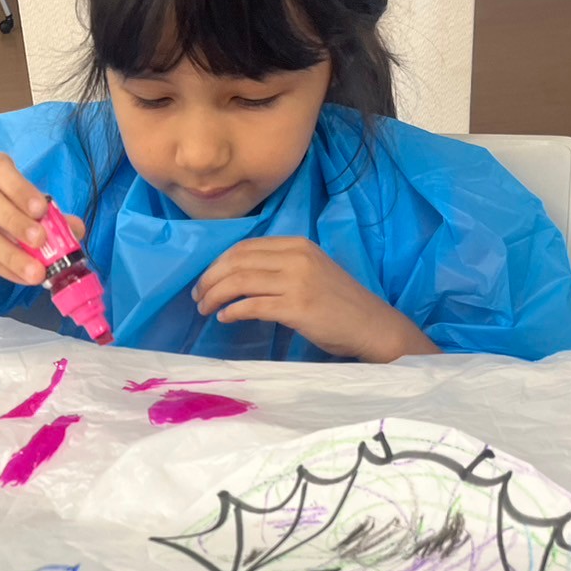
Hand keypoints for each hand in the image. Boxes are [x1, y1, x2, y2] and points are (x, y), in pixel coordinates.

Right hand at [0, 153, 82, 285]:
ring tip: (36, 271)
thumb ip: (53, 213)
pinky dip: (6, 270)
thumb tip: (76, 228)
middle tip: (40, 240)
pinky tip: (25, 278)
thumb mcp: (28, 203)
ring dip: (10, 255)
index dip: (19, 189)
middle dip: (14, 220)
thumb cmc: (5, 207)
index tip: (41, 209)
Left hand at [193, 237, 438, 361]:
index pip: (245, 247)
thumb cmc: (339, 304)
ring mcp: (297, 281)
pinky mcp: (297, 307)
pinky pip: (252, 305)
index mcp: (297, 244)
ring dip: (215, 295)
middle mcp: (296, 257)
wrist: (372, 326)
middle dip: (209, 279)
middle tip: (197, 297)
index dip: (218, 263)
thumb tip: (237, 277)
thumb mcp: (310, 272)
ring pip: (240, 281)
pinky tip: (225, 318)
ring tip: (205, 309)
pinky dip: (233, 311)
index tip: (205, 280)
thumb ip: (279, 268)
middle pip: (237, 261)